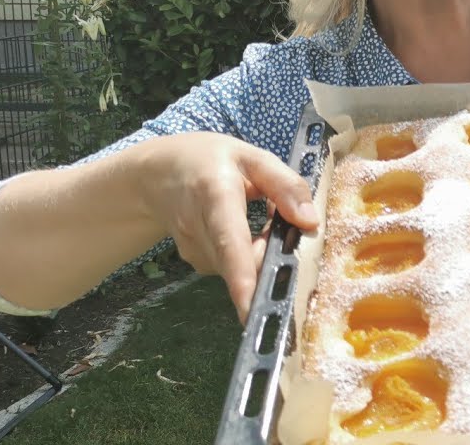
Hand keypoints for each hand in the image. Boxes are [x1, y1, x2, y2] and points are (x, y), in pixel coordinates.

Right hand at [132, 132, 317, 321]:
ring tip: (262, 219)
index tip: (254, 311)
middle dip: (275, 256)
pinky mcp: (198, 263)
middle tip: (285, 223)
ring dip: (265, 252)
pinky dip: (251, 254)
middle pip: (245, 262)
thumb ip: (285, 185)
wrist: (158, 173)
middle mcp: (199, 230)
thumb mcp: (253, 158)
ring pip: (244, 267)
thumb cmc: (210, 160)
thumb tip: (311, 223)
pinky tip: (246, 230)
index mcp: (215, 195)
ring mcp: (194, 251)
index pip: (229, 243)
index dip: (242, 280)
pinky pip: (237, 267)